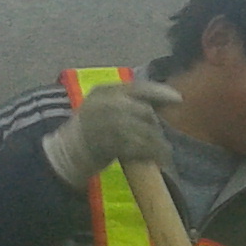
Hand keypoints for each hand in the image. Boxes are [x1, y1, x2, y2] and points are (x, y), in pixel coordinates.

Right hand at [43, 79, 180, 189]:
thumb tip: (167, 100)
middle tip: (159, 137)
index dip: (160, 92)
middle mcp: (104, 104)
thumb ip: (129, 102)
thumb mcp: (105, 108)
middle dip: (155, 125)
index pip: (137, 87)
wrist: (66, 154)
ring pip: (145, 130)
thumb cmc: (91, 132)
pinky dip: (152, 153)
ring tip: (163, 151)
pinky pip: (140, 147)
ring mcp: (106, 123)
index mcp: (103, 92)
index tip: (179, 98)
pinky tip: (157, 159)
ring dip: (157, 143)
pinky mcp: (110, 143)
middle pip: (144, 111)